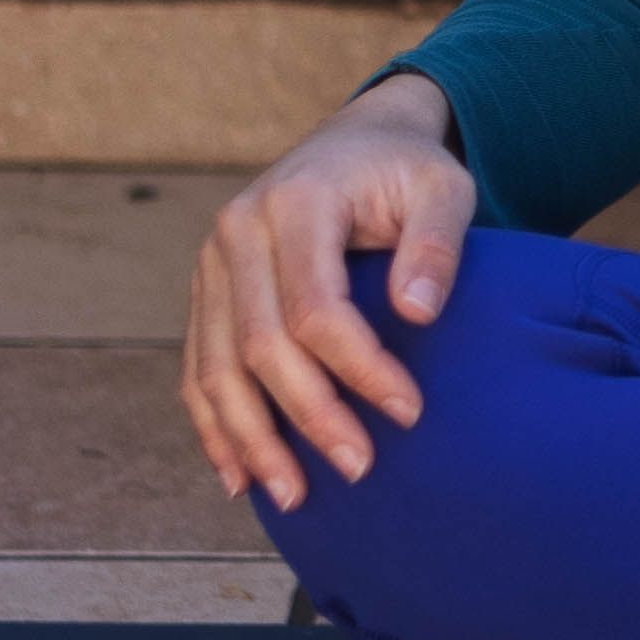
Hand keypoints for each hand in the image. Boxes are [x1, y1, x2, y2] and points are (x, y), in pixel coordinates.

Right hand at [178, 76, 474, 513]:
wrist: (356, 143)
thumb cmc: (406, 172)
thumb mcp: (444, 187)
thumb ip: (438, 242)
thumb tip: (418, 313)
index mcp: (295, 202)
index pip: (315, 306)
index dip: (359, 368)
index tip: (409, 412)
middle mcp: (237, 232)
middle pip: (258, 344)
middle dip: (307, 415)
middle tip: (360, 469)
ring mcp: (211, 265)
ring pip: (214, 367)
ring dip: (250, 439)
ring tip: (293, 496)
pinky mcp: (206, 293)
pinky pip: (194, 369)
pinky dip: (212, 426)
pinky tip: (237, 476)